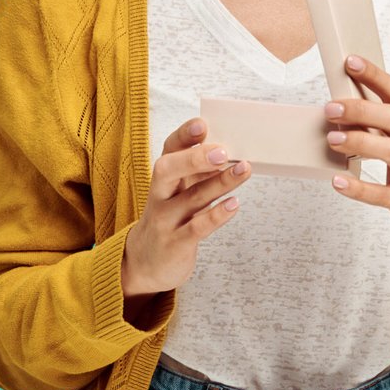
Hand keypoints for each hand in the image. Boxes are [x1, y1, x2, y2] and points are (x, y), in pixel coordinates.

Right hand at [121, 115, 251, 301]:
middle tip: (223, 152)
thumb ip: (198, 173)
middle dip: (194, 158)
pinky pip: (196, 228)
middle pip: (168, 170)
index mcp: (163, 179)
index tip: (202, 124)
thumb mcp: (178, 193)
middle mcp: (160, 196)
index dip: (183, 136)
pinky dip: (216, 215)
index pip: (168, 150)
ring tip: (244, 169)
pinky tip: (234, 204)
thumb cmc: (170, 220)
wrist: (145, 265)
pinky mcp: (176, 244)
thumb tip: (230, 150)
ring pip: (192, 197)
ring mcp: (166, 220)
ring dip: (220, 182)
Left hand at [324, 55, 389, 243]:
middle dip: (362, 110)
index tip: (351, 62)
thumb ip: (384, 120)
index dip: (374, 76)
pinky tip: (338, 182)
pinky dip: (359, 188)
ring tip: (333, 139)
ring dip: (360, 142)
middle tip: (331, 108)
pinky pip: (382, 194)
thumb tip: (348, 100)